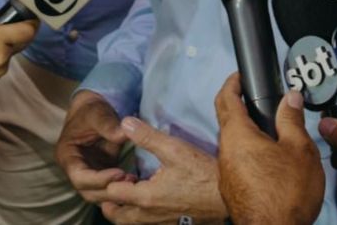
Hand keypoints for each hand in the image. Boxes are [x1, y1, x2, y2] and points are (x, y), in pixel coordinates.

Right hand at [0, 6, 35, 113]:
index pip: (29, 29)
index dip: (31, 19)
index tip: (25, 12)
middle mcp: (3, 56)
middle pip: (23, 40)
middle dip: (17, 30)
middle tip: (0, 23)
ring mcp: (0, 70)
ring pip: (11, 51)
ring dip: (4, 43)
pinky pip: (1, 62)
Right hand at [55, 91, 130, 203]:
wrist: (95, 109)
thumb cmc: (92, 109)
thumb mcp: (97, 112)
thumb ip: (108, 124)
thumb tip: (124, 134)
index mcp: (67, 156)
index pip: (80, 177)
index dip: (99, 179)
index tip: (120, 172)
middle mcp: (76, 170)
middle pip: (89, 192)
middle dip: (109, 191)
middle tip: (131, 183)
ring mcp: (89, 173)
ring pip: (99, 195)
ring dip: (116, 193)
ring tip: (135, 182)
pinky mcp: (102, 173)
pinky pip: (110, 187)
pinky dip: (121, 189)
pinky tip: (136, 183)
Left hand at [101, 117, 226, 223]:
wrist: (226, 196)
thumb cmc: (202, 173)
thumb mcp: (174, 149)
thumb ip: (147, 137)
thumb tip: (125, 123)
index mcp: (145, 197)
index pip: (111, 192)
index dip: (111, 179)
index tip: (122, 171)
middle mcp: (148, 215)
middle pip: (115, 215)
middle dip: (110, 201)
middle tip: (116, 186)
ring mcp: (159, 223)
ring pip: (129, 222)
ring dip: (123, 209)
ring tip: (130, 194)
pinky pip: (146, 224)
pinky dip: (138, 215)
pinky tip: (149, 201)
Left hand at [214, 74, 322, 224]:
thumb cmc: (286, 195)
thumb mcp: (300, 149)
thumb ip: (292, 119)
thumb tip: (290, 99)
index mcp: (238, 136)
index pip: (225, 98)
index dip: (232, 83)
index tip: (240, 77)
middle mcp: (226, 153)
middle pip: (230, 122)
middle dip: (245, 111)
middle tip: (266, 106)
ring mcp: (228, 175)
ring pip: (236, 145)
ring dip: (251, 136)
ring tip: (276, 136)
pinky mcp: (234, 191)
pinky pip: (240, 165)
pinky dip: (252, 157)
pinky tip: (273, 165)